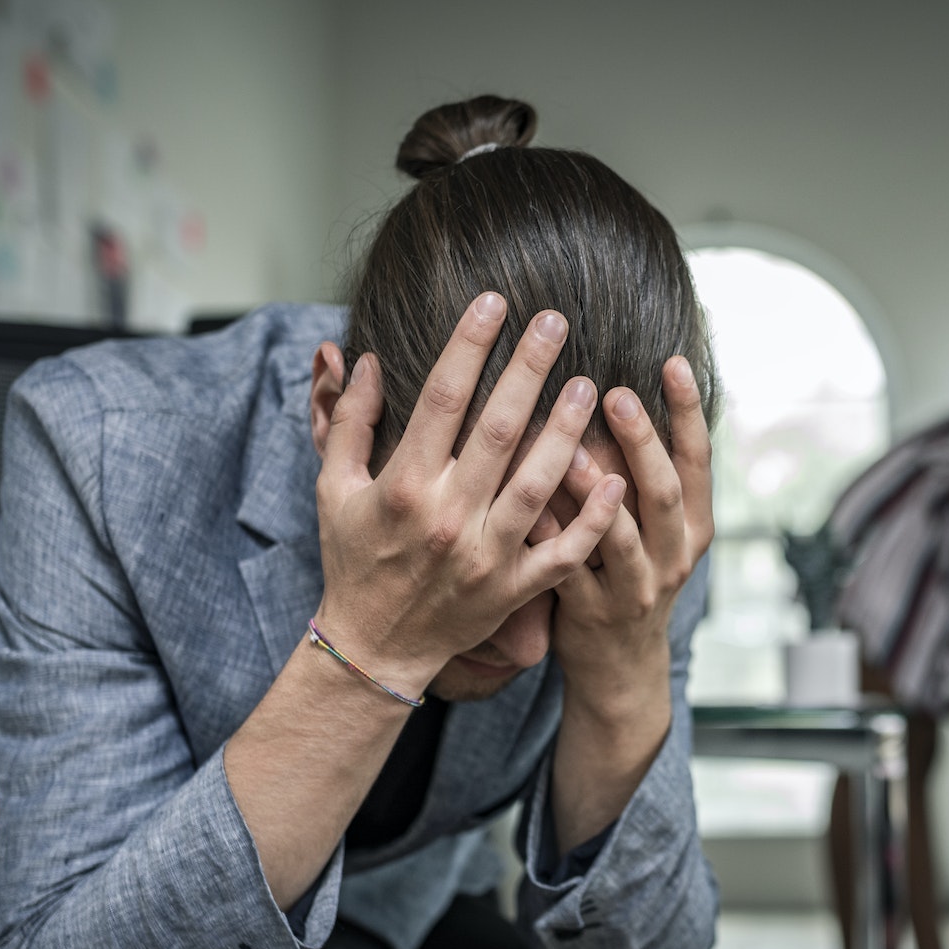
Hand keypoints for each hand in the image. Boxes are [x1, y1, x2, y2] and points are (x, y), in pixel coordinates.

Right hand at [312, 294, 625, 694]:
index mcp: (402, 486)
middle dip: (528, 371)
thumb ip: (346, 422)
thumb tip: (358, 357)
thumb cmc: (354, 558)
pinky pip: (561, 553)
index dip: (468, 346)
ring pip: (536, 486)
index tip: (494, 302)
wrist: (374, 645)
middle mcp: (445, 518)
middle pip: (496, 431)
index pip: (440, 400)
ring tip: (590, 385)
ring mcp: (484, 556)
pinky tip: (616, 480)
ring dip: (565, 432)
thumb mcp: (332, 488)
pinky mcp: (512, 589)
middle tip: (557, 322)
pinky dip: (591, 520)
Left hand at [534, 355, 713, 705]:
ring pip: (622, 538)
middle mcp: (674, 555)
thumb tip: (618, 390)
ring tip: (572, 453)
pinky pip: (570, 572)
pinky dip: (551, 538)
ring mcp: (636, 589)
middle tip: (616, 395)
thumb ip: (646, 473)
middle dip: (643, 443)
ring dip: (597, 494)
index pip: (699, 460)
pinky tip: (527, 507)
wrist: (622, 670)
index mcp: (693, 526)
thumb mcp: (657, 529)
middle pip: (665, 493)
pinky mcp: (594, 615)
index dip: (689, 412)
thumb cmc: (630, 576)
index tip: (673, 362)